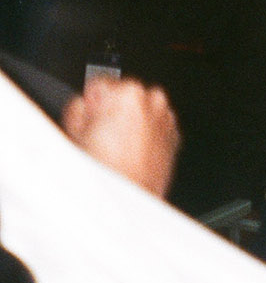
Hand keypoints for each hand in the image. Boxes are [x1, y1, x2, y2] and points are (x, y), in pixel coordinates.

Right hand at [63, 77, 180, 197]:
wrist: (128, 198)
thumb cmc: (103, 171)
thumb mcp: (74, 134)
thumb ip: (79, 108)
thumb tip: (84, 103)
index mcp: (127, 94)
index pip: (101, 84)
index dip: (91, 104)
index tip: (89, 119)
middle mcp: (153, 100)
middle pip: (123, 97)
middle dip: (111, 112)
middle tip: (100, 137)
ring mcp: (166, 118)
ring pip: (141, 111)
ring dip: (131, 123)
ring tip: (117, 149)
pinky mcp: (175, 135)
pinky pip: (155, 127)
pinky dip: (146, 135)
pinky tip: (132, 154)